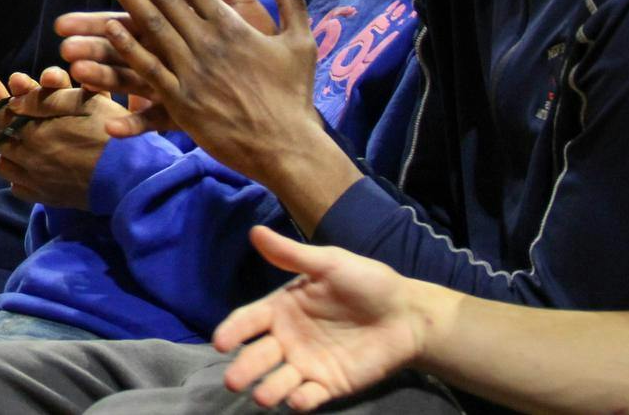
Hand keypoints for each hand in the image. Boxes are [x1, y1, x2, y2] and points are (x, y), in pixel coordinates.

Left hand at [0, 68, 122, 206]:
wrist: (131, 176)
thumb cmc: (110, 131)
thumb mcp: (81, 101)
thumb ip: (44, 99)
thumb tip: (13, 99)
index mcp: (35, 132)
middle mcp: (30, 158)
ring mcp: (38, 180)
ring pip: (5, 164)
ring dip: (3, 149)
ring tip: (8, 139)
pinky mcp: (49, 197)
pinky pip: (20, 187)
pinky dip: (17, 174)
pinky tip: (24, 166)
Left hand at [88, 0, 327, 182]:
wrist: (288, 147)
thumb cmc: (294, 96)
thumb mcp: (301, 44)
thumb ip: (292, 4)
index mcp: (234, 26)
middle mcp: (209, 43)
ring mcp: (193, 72)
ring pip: (151, 26)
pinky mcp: (182, 103)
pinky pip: (150, 70)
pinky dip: (129, 48)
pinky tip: (109, 28)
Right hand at [215, 226, 434, 409]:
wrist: (407, 314)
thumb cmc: (367, 283)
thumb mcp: (329, 263)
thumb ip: (292, 255)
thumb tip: (254, 231)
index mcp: (282, 308)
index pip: (248, 321)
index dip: (233, 331)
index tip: (221, 343)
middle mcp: (288, 339)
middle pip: (258, 355)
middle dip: (245, 368)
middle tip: (233, 380)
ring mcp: (307, 364)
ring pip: (279, 380)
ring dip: (268, 389)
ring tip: (262, 396)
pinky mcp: (329, 384)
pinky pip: (310, 395)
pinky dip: (301, 400)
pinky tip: (298, 399)